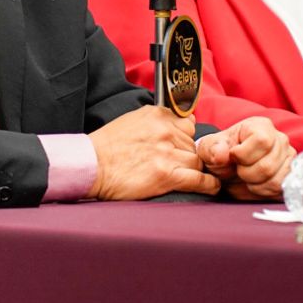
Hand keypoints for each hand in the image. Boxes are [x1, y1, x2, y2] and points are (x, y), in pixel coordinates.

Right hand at [87, 106, 219, 200]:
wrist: (92, 165)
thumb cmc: (108, 146)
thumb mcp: (133, 120)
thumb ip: (156, 120)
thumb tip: (178, 124)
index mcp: (158, 115)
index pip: (188, 123)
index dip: (185, 137)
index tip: (180, 146)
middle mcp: (166, 131)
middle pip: (193, 144)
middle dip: (187, 155)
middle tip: (176, 165)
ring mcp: (168, 153)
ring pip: (197, 162)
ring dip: (195, 170)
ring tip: (189, 177)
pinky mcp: (167, 175)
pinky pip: (200, 179)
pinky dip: (209, 185)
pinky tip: (211, 187)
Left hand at [196, 116, 294, 200]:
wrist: (227, 169)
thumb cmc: (221, 154)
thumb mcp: (209, 148)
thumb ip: (212, 149)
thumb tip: (221, 154)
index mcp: (261, 126)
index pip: (262, 141)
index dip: (243, 155)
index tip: (232, 156)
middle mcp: (280, 139)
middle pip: (267, 166)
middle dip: (246, 174)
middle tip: (237, 170)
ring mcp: (288, 158)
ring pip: (275, 181)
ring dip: (254, 185)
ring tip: (246, 177)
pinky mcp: (290, 176)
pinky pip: (280, 190)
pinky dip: (264, 192)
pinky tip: (255, 185)